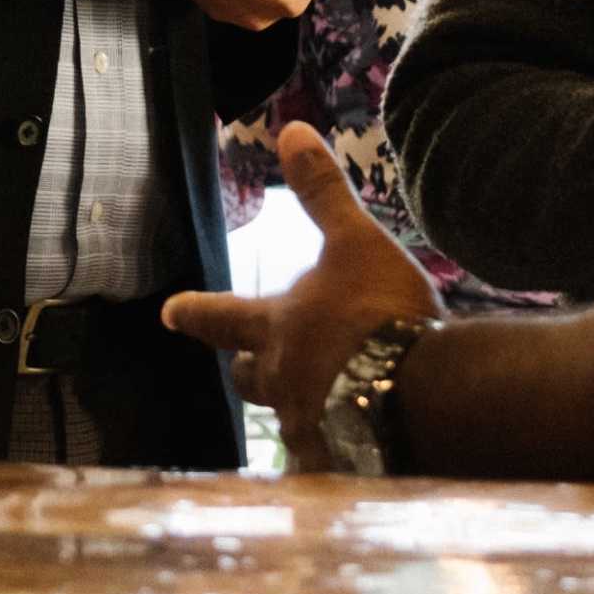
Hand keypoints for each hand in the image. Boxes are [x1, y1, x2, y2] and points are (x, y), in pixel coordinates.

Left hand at [161, 122, 438, 459]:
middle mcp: (282, 380)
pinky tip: (354, 450)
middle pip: (248, 376)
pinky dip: (336, 449)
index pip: (219, 317)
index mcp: (277, 328)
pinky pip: (328, 457)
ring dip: (298, 405)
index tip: (170, 311)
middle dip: (247, 365)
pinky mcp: (339, 463)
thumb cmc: (381, 313)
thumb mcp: (355, 242)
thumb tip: (291, 130)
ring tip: (318, 403)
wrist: (424, 396)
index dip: (194, 312)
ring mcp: (309, 426)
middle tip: (246, 361)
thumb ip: (322, 193)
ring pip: (288, 416)